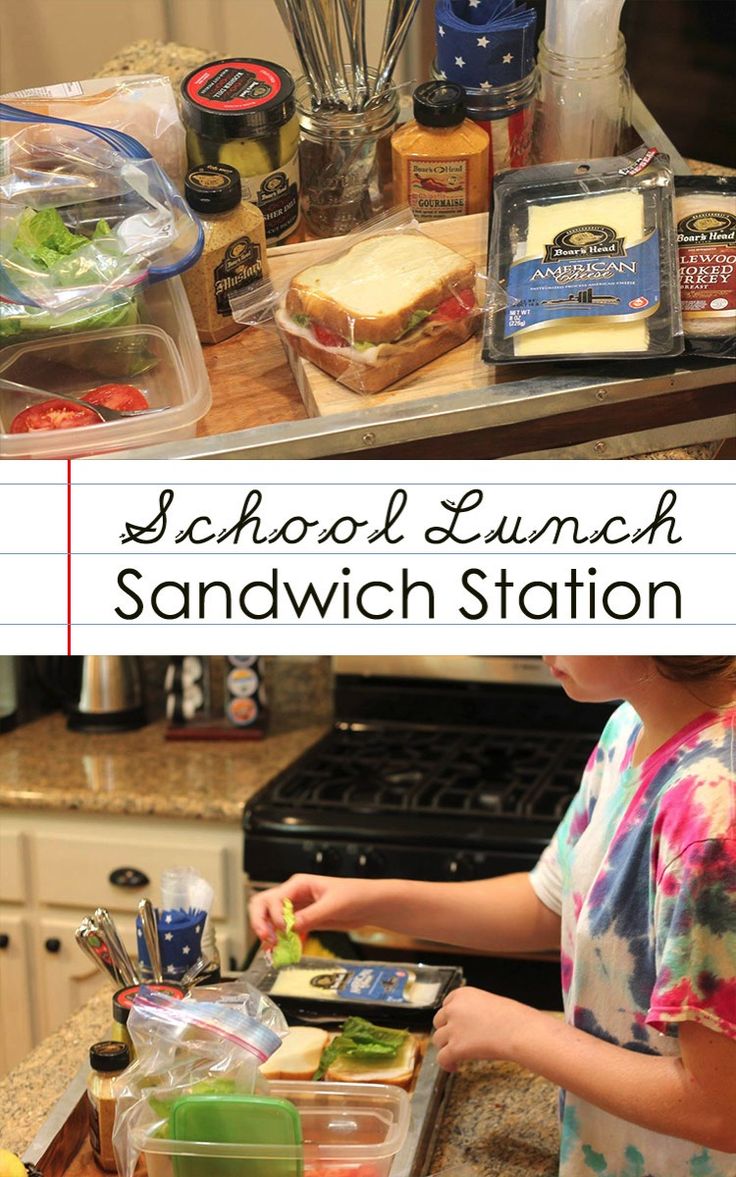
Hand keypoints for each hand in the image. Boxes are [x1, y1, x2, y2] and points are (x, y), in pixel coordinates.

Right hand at [248, 873, 383, 944]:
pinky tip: (286, 951)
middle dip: (260, 922)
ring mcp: (298, 909)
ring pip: (272, 920)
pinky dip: (282, 941)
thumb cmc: (355, 894)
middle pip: (263, 905)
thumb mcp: (333, 905)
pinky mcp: (304, 921)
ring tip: (274, 950)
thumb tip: (291, 927)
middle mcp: (294, 895)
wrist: (370, 904)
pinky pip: (286, 932)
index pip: (273, 899)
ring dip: (269, 934)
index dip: (274, 916)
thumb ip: (311, 916)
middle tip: (266, 939)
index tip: (282, 930)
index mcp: (299, 884)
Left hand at [432, 987, 535, 1072]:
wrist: (519, 1031)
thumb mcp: (489, 1003)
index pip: (446, 1004)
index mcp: (462, 994)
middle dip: (447, 1031)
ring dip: (446, 1047)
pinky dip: (446, 1064)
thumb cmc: (513, 1018)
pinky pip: (441, 1058)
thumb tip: (468, 1025)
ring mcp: (453, 1028)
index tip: (456, 1025)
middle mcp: (453, 1008)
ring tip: (457, 1055)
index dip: (450, 1017)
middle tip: (458, 1041)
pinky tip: (454, 1067)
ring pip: (438, 1039)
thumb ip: (473, 1010)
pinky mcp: (455, 1047)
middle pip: (439, 1021)